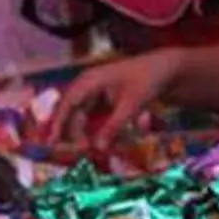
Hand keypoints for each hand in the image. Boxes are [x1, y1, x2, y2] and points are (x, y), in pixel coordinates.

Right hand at [50, 52, 180, 147]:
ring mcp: (95, 91)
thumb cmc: (147, 80)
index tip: (52, 142)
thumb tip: (98, 149)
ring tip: (87, 148)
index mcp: (90, 80)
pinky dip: (96, 128)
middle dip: (72, 131)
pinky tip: (103, 141)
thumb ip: (114, 126)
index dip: (58, 123)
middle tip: (77, 151)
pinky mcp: (104, 99)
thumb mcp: (132, 105)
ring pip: (82, 115)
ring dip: (84, 131)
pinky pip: (94, 116)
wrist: (165, 68)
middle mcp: (88, 84)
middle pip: (72, 111)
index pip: (67, 104)